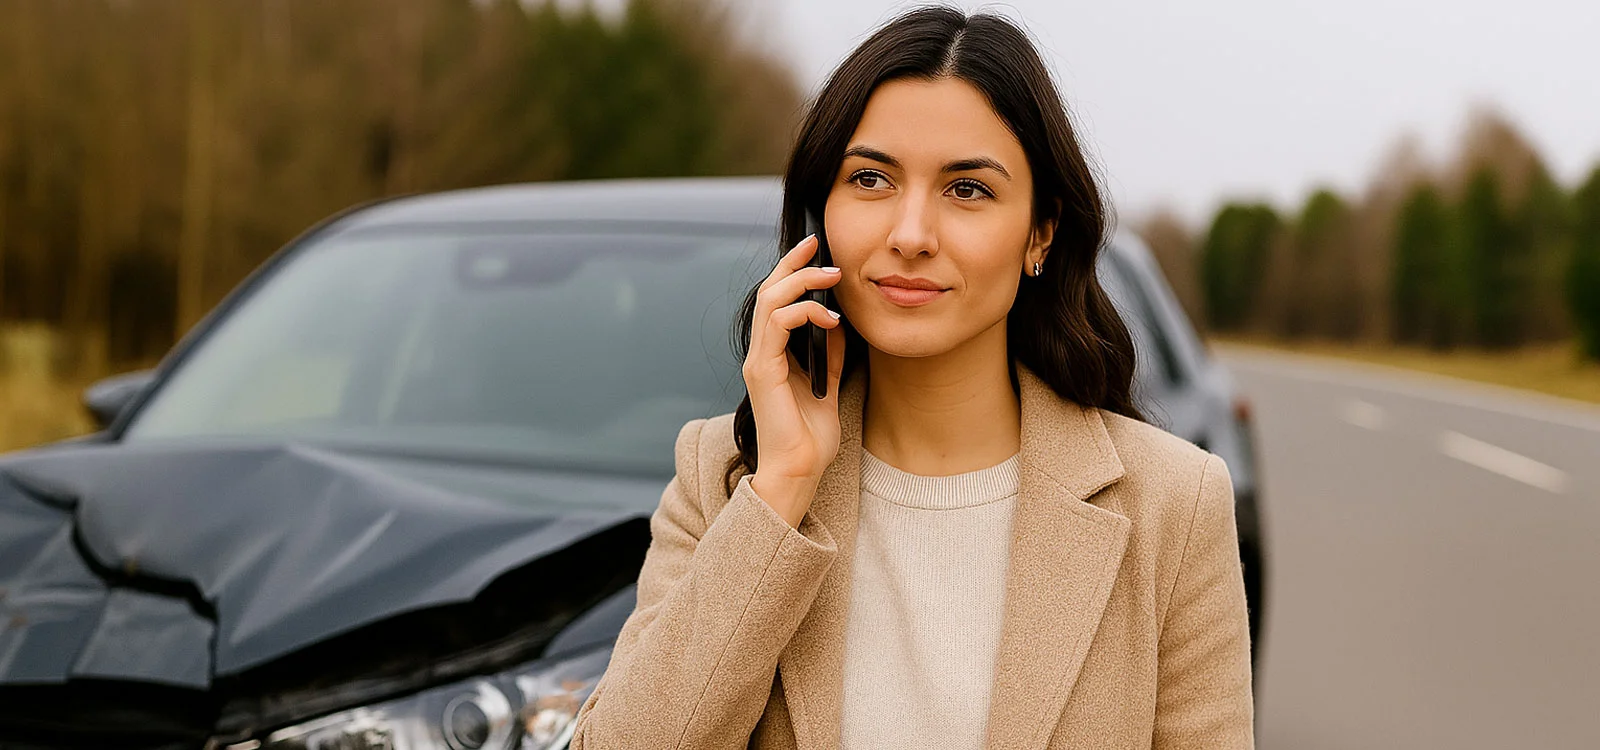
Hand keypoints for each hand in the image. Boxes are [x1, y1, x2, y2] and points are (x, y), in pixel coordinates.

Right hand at [741, 234, 846, 525]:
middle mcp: (761, 353)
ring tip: (832, 278)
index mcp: (773, 354)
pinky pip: (777, 324)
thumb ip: (828, 352)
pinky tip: (830, 319)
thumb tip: (837, 321)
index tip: (816, 248)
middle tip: (822, 249)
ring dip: (802, 282)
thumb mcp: (827, 383)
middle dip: (795, 264)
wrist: (799, 471)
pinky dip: (804, 312)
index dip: (792, 269)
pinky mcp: (763, 370)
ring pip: (770, 300)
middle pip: (769, 290)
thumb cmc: (811, 437)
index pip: (776, 299)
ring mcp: (759, 360)